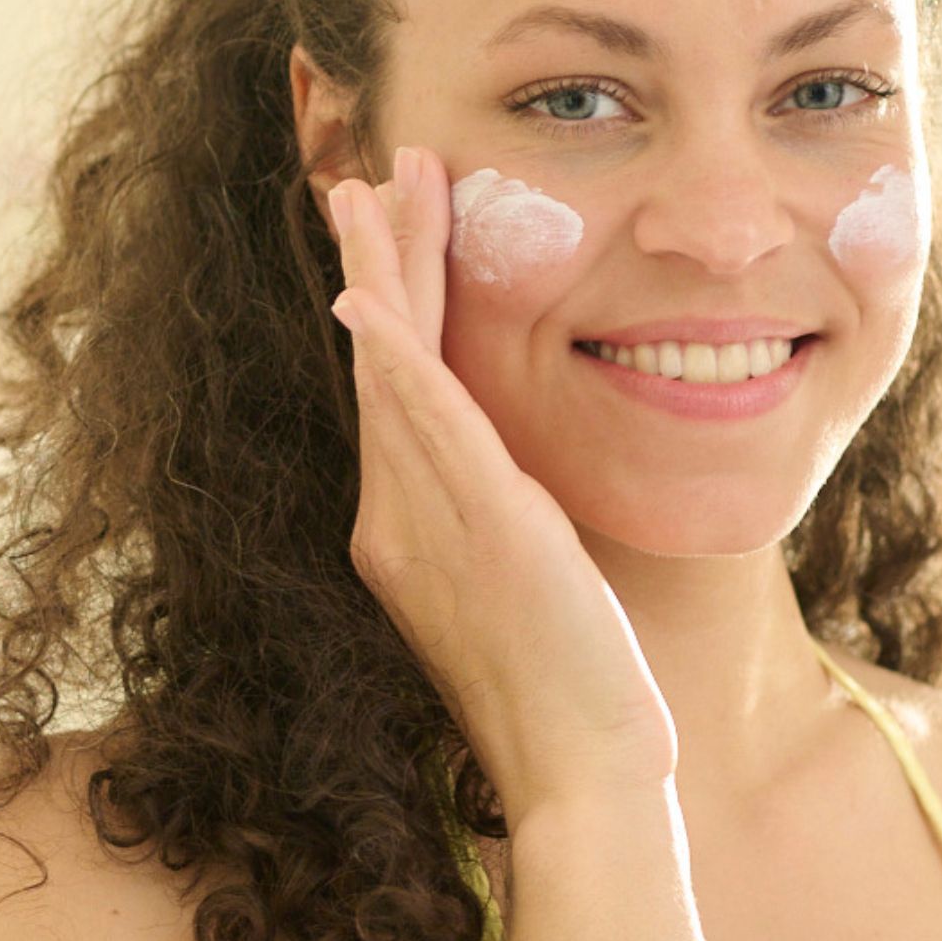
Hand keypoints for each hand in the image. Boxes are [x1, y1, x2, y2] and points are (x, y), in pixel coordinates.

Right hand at [327, 144, 677, 832]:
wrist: (582, 768)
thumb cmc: (567, 684)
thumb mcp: (525, 577)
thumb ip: (499, 517)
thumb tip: (505, 477)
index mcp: (407, 525)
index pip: (395, 386)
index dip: (387, 300)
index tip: (384, 226)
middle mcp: (396, 517)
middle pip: (379, 362)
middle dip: (374, 261)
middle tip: (360, 172)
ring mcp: (428, 524)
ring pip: (391, 373)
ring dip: (381, 275)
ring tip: (368, 190)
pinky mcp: (479, 529)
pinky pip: (424, 430)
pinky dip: (394, 361)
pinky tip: (368, 303)